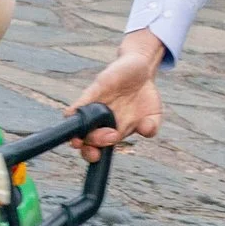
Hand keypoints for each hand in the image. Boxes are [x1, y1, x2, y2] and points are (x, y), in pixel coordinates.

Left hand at [70, 30, 167, 162]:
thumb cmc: (145, 98)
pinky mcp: (96, 91)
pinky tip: (70, 115)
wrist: (141, 70)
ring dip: (78, 132)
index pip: (100, 148)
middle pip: (88, 139)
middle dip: (90, 145)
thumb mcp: (154, 115)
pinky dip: (76, 109)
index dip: (94, 154)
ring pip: (82, 123)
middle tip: (105, 138)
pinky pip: (84, 101)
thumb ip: (151, 126)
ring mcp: (97, 107)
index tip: (97, 155)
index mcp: (114, 132)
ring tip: (79, 140)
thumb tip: (146, 131)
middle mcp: (102, 122)